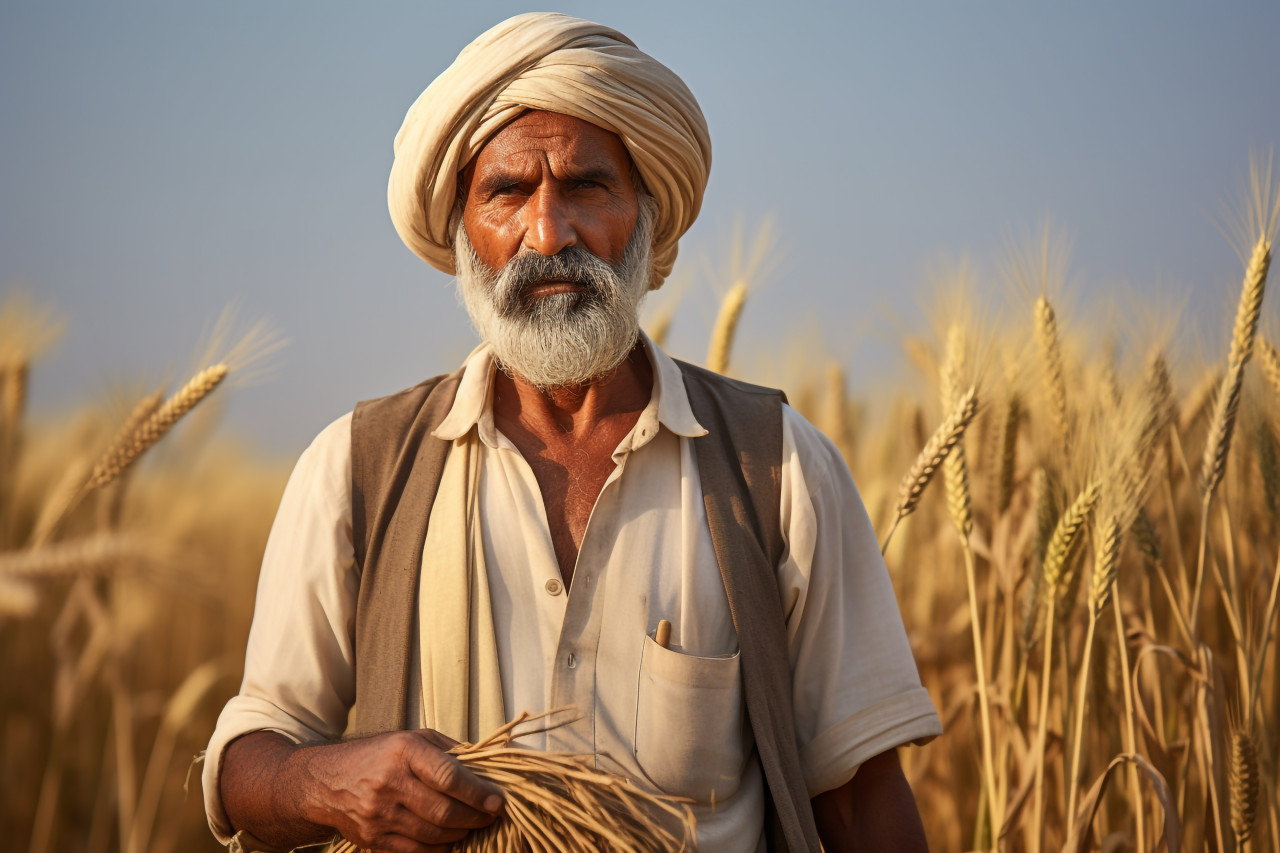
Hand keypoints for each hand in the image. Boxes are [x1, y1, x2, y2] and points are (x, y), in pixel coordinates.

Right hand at [301, 729, 504, 852]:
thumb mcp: (412, 738)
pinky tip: (450, 840)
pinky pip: (416, 851)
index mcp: (404, 751)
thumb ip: (449, 751)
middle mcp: (390, 782)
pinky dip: (440, 849)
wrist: (327, 781)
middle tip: (491, 816)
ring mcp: (379, 814)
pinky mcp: (372, 838)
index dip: (478, 792)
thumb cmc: (379, 755)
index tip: (497, 801)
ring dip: (460, 834)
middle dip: (475, 817)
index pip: (448, 776)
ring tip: (472, 825)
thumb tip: (488, 767)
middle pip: (443, 811)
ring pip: (433, 835)